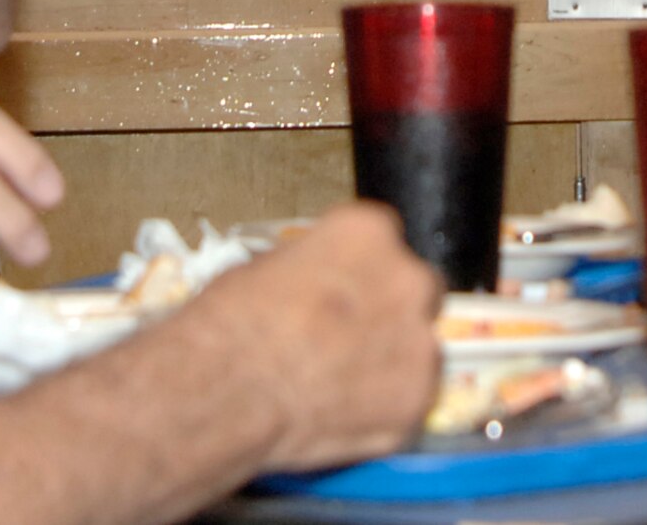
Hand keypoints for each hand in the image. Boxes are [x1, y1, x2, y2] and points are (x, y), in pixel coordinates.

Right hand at [184, 204, 440, 470]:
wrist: (228, 390)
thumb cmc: (233, 328)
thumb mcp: (268, 267)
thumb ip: (315, 269)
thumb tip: (317, 284)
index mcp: (369, 232)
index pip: (384, 243)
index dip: (363, 273)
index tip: (347, 293)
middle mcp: (406, 278)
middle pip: (414, 291)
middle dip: (385, 314)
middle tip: (347, 340)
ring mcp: (417, 342)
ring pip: (417, 348)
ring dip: (389, 361)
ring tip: (342, 384)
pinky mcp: (415, 400)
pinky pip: (412, 400)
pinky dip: (386, 408)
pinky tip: (346, 413)